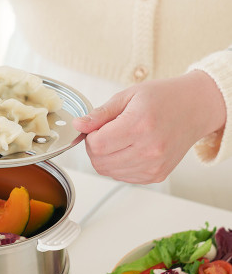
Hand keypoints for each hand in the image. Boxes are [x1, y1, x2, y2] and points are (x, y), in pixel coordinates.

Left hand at [72, 71, 226, 183]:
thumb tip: (78, 125)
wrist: (195, 108)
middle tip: (106, 133)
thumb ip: (100, 114)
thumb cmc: (163, 98)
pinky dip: (118, 165)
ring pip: (108, 172)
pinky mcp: (156, 175)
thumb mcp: (128, 96)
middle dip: (95, 148)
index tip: (97, 128)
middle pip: (99, 162)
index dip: (90, 137)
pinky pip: (122, 177)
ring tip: (120, 140)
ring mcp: (154, 166)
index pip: (96, 145)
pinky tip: (130, 149)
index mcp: (140, 125)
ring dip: (106, 158)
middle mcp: (149, 150)